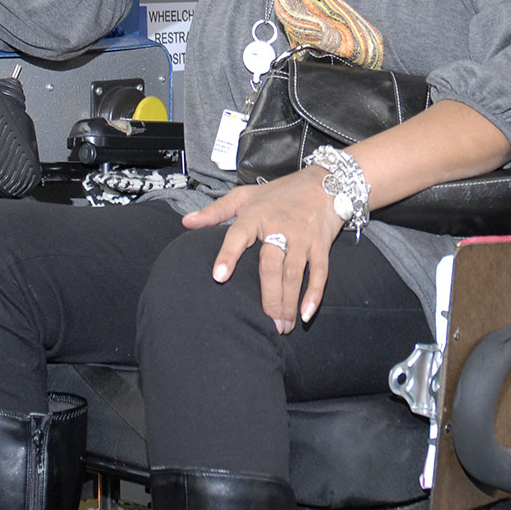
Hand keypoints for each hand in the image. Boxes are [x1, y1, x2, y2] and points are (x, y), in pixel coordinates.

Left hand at [182, 169, 342, 334]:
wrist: (324, 182)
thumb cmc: (280, 192)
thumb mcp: (246, 195)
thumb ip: (216, 211)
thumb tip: (187, 223)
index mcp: (256, 215)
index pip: (238, 235)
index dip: (228, 255)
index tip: (218, 277)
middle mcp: (280, 226)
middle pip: (271, 266)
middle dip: (269, 298)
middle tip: (265, 324)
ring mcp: (303, 237)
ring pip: (294, 274)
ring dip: (288, 303)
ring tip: (282, 327)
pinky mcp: (321, 244)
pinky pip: (320, 272)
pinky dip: (314, 293)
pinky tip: (305, 313)